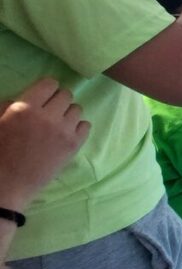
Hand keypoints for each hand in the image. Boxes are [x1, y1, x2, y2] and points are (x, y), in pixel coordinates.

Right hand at [0, 78, 90, 210]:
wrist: (7, 184)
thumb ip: (11, 105)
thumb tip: (28, 96)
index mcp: (25, 108)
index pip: (50, 84)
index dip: (47, 89)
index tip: (44, 96)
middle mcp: (48, 116)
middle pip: (66, 95)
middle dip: (58, 100)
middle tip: (49, 111)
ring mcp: (64, 131)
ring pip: (77, 109)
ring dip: (68, 114)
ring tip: (57, 124)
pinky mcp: (74, 145)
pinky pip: (86, 126)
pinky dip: (78, 128)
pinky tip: (66, 134)